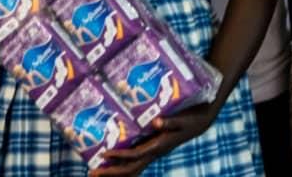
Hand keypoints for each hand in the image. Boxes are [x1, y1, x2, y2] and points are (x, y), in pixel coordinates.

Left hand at [90, 103, 218, 175]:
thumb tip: (156, 122)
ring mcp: (153, 154)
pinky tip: (113, 164)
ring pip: (132, 170)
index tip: (104, 154)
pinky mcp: (153, 150)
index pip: (136, 156)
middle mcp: (154, 153)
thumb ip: (171, 121)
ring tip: (97, 172)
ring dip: (115, 173)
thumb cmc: (191, 119)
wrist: (199, 123)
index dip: (120, 156)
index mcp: (159, 146)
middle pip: (131, 170)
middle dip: (111, 173)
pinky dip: (123, 166)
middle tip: (92, 173)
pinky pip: (136, 163)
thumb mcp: (183, 119)